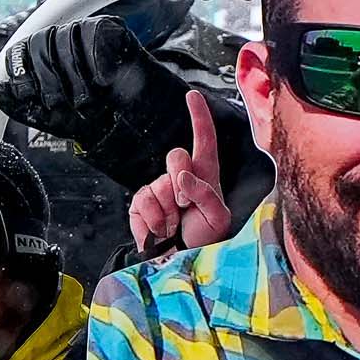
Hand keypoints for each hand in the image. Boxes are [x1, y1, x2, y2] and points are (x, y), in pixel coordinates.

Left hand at [0, 13, 159, 146]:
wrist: (127, 121)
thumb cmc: (87, 116)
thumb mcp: (47, 117)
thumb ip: (18, 105)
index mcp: (41, 55)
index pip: (20, 49)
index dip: (21, 72)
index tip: (30, 95)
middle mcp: (60, 38)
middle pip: (40, 44)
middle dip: (49, 81)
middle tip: (63, 105)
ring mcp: (84, 30)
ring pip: (65, 40)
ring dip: (76, 78)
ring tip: (88, 100)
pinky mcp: (109, 27)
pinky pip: (93, 36)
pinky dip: (97, 63)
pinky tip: (104, 81)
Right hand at [135, 87, 240, 253]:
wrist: (182, 264)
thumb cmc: (207, 241)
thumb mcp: (218, 219)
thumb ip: (206, 195)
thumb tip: (183, 177)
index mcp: (205, 176)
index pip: (204, 140)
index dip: (199, 116)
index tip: (193, 95)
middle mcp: (181, 178)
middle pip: (175, 156)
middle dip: (180, 182)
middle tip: (185, 208)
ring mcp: (159, 190)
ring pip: (157, 186)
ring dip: (167, 212)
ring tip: (175, 227)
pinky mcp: (141, 206)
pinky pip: (141, 204)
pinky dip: (152, 222)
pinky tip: (161, 232)